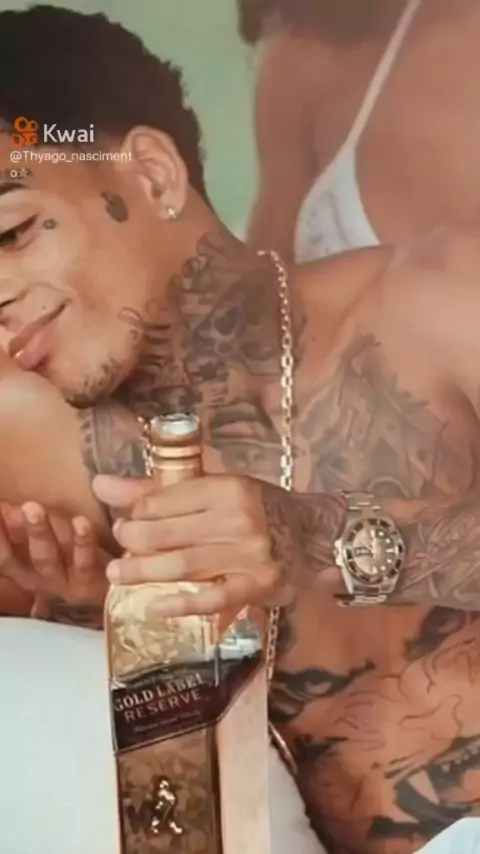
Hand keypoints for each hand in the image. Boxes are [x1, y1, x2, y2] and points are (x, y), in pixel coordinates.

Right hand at [0, 502, 108, 617]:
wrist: (115, 594)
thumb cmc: (73, 560)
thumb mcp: (46, 543)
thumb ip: (22, 527)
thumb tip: (2, 505)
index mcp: (23, 571)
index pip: (3, 557)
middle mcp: (38, 581)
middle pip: (17, 558)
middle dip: (9, 530)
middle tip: (10, 506)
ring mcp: (63, 584)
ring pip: (46, 558)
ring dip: (38, 532)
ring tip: (34, 508)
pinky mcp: (89, 583)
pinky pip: (84, 561)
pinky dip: (81, 541)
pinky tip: (81, 522)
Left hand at [93, 473, 301, 617]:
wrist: (312, 535)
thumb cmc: (257, 508)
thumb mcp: (214, 488)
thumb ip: (156, 490)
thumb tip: (100, 484)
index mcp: (229, 488)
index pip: (166, 501)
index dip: (136, 513)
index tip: (125, 521)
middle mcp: (240, 520)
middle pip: (168, 534)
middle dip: (133, 542)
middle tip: (119, 548)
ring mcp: (250, 556)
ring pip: (183, 566)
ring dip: (144, 572)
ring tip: (118, 575)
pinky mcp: (259, 587)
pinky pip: (213, 598)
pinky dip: (182, 604)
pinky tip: (156, 606)